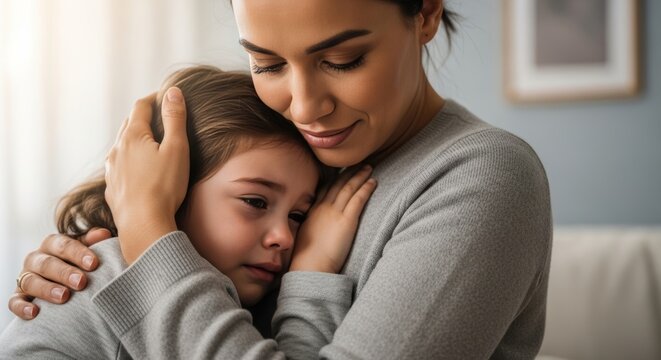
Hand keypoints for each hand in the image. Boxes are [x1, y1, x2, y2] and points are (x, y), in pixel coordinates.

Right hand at [8, 228, 110, 319]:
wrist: (63, 282)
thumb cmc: (79, 263)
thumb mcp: (86, 250)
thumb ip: (93, 241)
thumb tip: (104, 234)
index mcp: (52, 244)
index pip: (63, 245)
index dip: (78, 253)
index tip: (94, 264)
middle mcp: (36, 259)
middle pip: (47, 263)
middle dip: (64, 272)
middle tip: (81, 282)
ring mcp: (25, 277)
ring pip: (30, 281)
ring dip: (46, 289)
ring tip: (64, 297)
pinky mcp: (17, 296)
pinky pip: (14, 301)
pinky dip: (21, 307)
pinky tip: (34, 313)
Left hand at [104, 88, 188, 263]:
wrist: (143, 225)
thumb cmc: (164, 187)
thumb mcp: (177, 148)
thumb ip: (175, 119)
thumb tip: (173, 92)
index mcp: (133, 136)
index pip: (141, 107)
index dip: (154, 98)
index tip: (165, 96)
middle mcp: (117, 150)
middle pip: (129, 124)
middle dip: (143, 117)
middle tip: (158, 115)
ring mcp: (112, 170)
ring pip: (122, 146)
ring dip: (134, 139)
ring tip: (149, 142)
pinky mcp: (112, 188)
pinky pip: (119, 167)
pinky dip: (129, 160)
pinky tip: (138, 169)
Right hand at [290, 165, 376, 272]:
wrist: (310, 266)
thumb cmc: (307, 259)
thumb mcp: (305, 237)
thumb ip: (312, 228)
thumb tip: (316, 228)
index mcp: (313, 211)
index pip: (325, 189)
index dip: (335, 179)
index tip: (342, 171)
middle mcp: (323, 208)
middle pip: (338, 184)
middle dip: (349, 172)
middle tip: (358, 163)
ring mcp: (334, 212)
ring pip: (349, 187)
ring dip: (360, 176)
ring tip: (369, 168)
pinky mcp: (347, 220)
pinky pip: (358, 199)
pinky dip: (366, 188)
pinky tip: (374, 182)